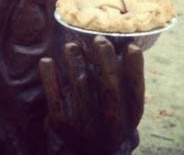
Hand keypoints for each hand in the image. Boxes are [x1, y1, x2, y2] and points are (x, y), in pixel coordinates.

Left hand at [39, 37, 143, 153]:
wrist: (89, 150)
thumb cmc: (109, 114)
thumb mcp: (124, 104)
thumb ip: (126, 79)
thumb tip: (129, 44)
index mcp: (129, 117)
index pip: (136, 91)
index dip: (136, 68)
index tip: (131, 46)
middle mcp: (110, 124)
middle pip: (109, 88)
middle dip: (105, 60)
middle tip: (99, 39)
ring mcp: (85, 125)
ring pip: (80, 85)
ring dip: (75, 61)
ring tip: (71, 46)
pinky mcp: (61, 123)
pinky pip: (54, 95)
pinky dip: (50, 75)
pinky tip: (47, 61)